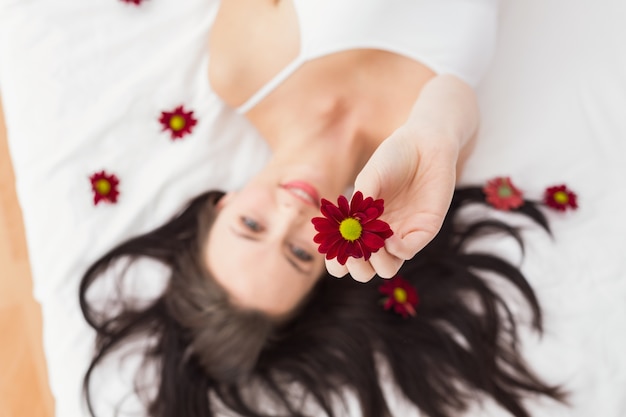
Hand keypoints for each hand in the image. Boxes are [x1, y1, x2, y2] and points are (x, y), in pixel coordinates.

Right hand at [325, 126, 459, 281]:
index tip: (333, 257)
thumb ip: (359, 204)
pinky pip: (408, 251)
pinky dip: (396, 250)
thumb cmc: (393, 158)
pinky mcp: (424, 229)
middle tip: (353, 254)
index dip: (337, 264)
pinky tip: (390, 238)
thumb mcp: (369, 178)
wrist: (424, 144)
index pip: (346, 257)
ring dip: (376, 264)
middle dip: (356, 268)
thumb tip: (348, 231)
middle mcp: (381, 235)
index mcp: (362, 225)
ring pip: (387, 269)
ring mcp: (403, 235)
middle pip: (366, 270)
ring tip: (371, 246)